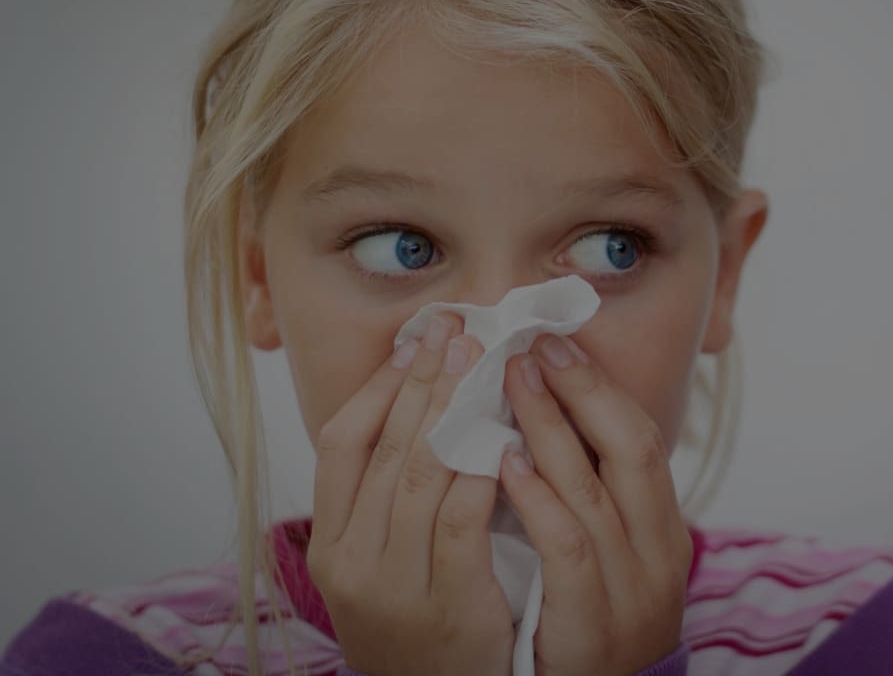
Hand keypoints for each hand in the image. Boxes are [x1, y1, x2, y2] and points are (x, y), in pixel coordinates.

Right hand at [307, 314, 513, 675]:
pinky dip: (482, 469)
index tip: (413, 342)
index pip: (340, 444)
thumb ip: (385, 499)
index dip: (377, 388)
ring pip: (422, 475)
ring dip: (455, 410)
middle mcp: (351, 562)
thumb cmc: (416, 622)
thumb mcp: (380, 565)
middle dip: (424, 381)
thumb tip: (417, 404)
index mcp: (329, 545)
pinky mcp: (448, 604)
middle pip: (386, 448)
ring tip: (483, 363)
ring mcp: (396, 585)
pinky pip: (463, 519)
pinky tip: (504, 432)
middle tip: (456, 329)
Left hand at [498, 333, 692, 675]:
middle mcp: (659, 551)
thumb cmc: (594, 620)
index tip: (555, 342)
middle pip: (631, 448)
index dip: (600, 387)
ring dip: (549, 427)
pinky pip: (567, 548)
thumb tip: (554, 418)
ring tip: (507, 382)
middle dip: (581, 390)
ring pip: (593, 490)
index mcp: (665, 527)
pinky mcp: (592, 623)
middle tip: (530, 346)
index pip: (642, 437)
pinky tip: (504, 462)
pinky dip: (538, 499)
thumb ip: (596, 496)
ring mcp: (630, 588)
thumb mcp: (615, 556)